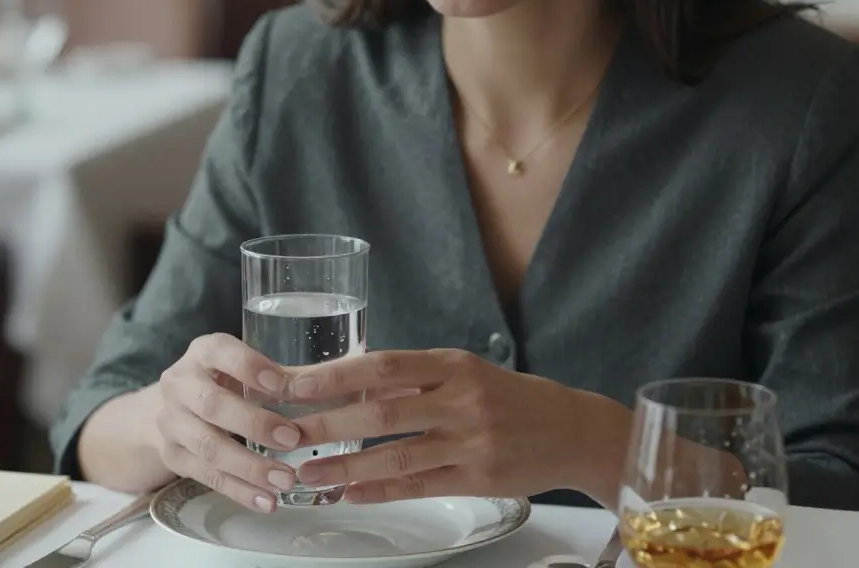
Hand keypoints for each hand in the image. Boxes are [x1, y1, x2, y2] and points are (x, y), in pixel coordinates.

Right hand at [152, 333, 301, 512]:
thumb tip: (322, 389)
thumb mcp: (242, 369)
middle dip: (254, 424)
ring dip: (250, 467)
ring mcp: (171, 422)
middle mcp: (180, 385)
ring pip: (209, 447)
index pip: (220, 352)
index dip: (250, 367)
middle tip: (292, 439)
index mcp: (201, 353)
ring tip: (286, 480)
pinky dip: (240, 491)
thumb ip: (276, 378)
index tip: (282, 386)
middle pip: (212, 405)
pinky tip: (267, 502)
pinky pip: (207, 477)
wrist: (172, 407)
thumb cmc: (222, 382)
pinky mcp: (172, 457)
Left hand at [285, 349, 629, 505]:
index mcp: (453, 365)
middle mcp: (461, 400)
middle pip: (382, 413)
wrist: (573, 431)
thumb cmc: (509, 397)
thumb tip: (348, 382)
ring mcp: (471, 442)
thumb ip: (411, 379)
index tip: (293, 384)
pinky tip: (349, 494)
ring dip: (345, 467)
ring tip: (306, 473)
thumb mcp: (463, 372)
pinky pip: (419, 486)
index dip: (335, 376)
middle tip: (284, 433)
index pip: (383, 365)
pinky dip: (380, 490)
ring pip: (396, 456)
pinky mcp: (479, 480)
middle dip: (327, 424)